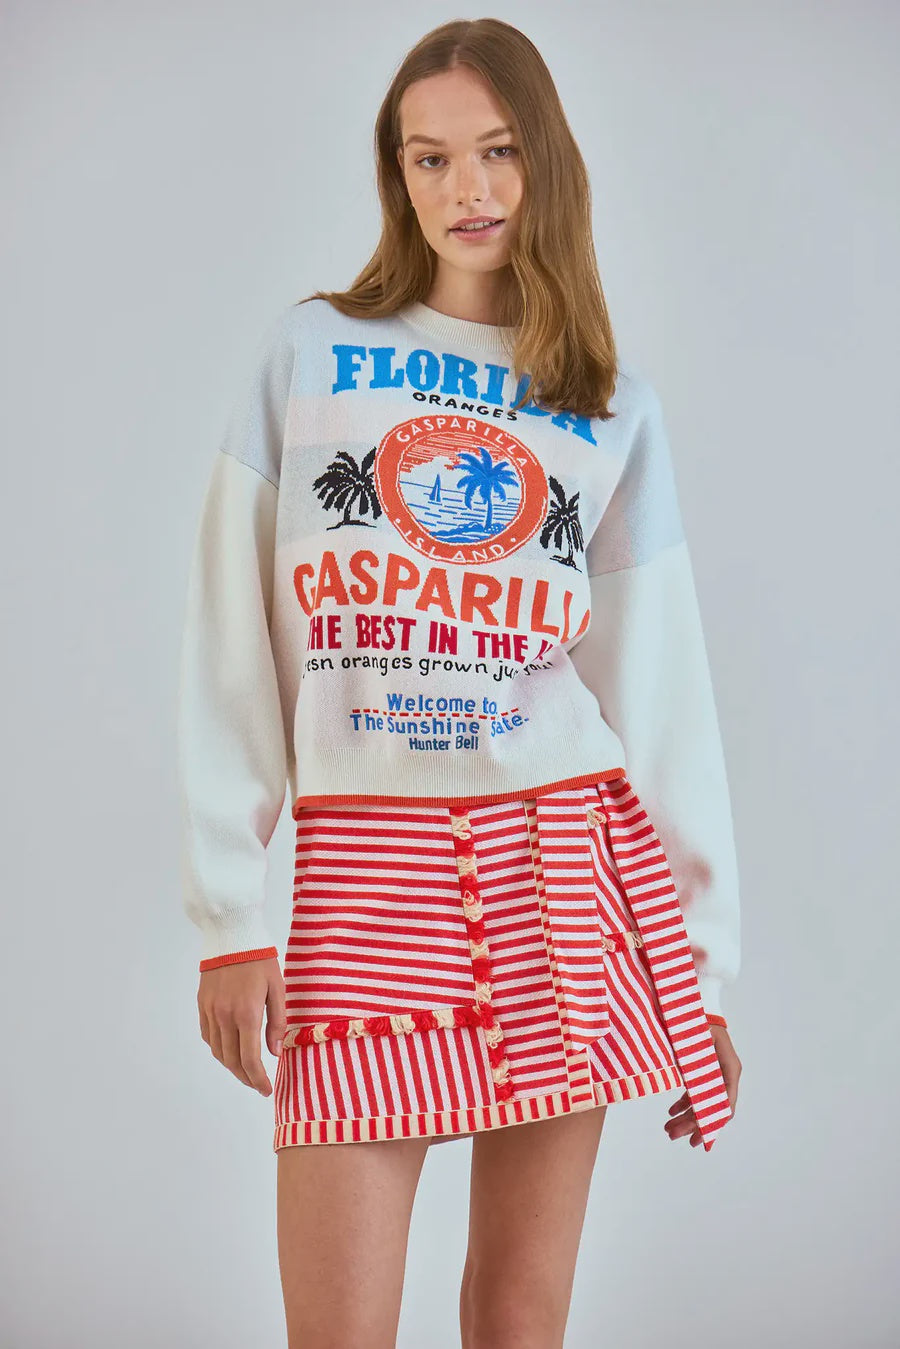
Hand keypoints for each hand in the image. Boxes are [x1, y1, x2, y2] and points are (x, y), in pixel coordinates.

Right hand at [197, 957, 286, 1096]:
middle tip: (258, 1084)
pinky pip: (208, 1036)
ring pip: (218, 1052)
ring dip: (232, 1066)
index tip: (266, 1089)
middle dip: (246, 1077)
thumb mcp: (277, 988)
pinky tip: (230, 1049)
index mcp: (246, 1014)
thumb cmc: (260, 959)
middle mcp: (224, 1017)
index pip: (250, 1060)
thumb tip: (274, 1052)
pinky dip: (219, 1049)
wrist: (232, 934)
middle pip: (231, 1061)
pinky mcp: (202, 1005)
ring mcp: (210, 1012)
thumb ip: (276, 1021)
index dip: (258, 1080)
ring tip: (246, 1070)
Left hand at [665, 1023, 740, 1146]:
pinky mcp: (703, 1067)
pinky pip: (695, 1090)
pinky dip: (683, 1102)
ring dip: (686, 1116)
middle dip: (692, 1124)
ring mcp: (714, 1070)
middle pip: (711, 1106)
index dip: (710, 1124)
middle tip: (672, 1135)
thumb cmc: (694, 1018)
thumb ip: (694, 1069)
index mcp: (728, 1068)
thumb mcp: (693, 1044)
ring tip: (668, 1128)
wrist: (695, 998)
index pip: (723, 1105)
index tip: (697, 1140)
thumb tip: (691, 1097)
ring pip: (702, 1101)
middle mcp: (725, 1072)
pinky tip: (671, 1111)